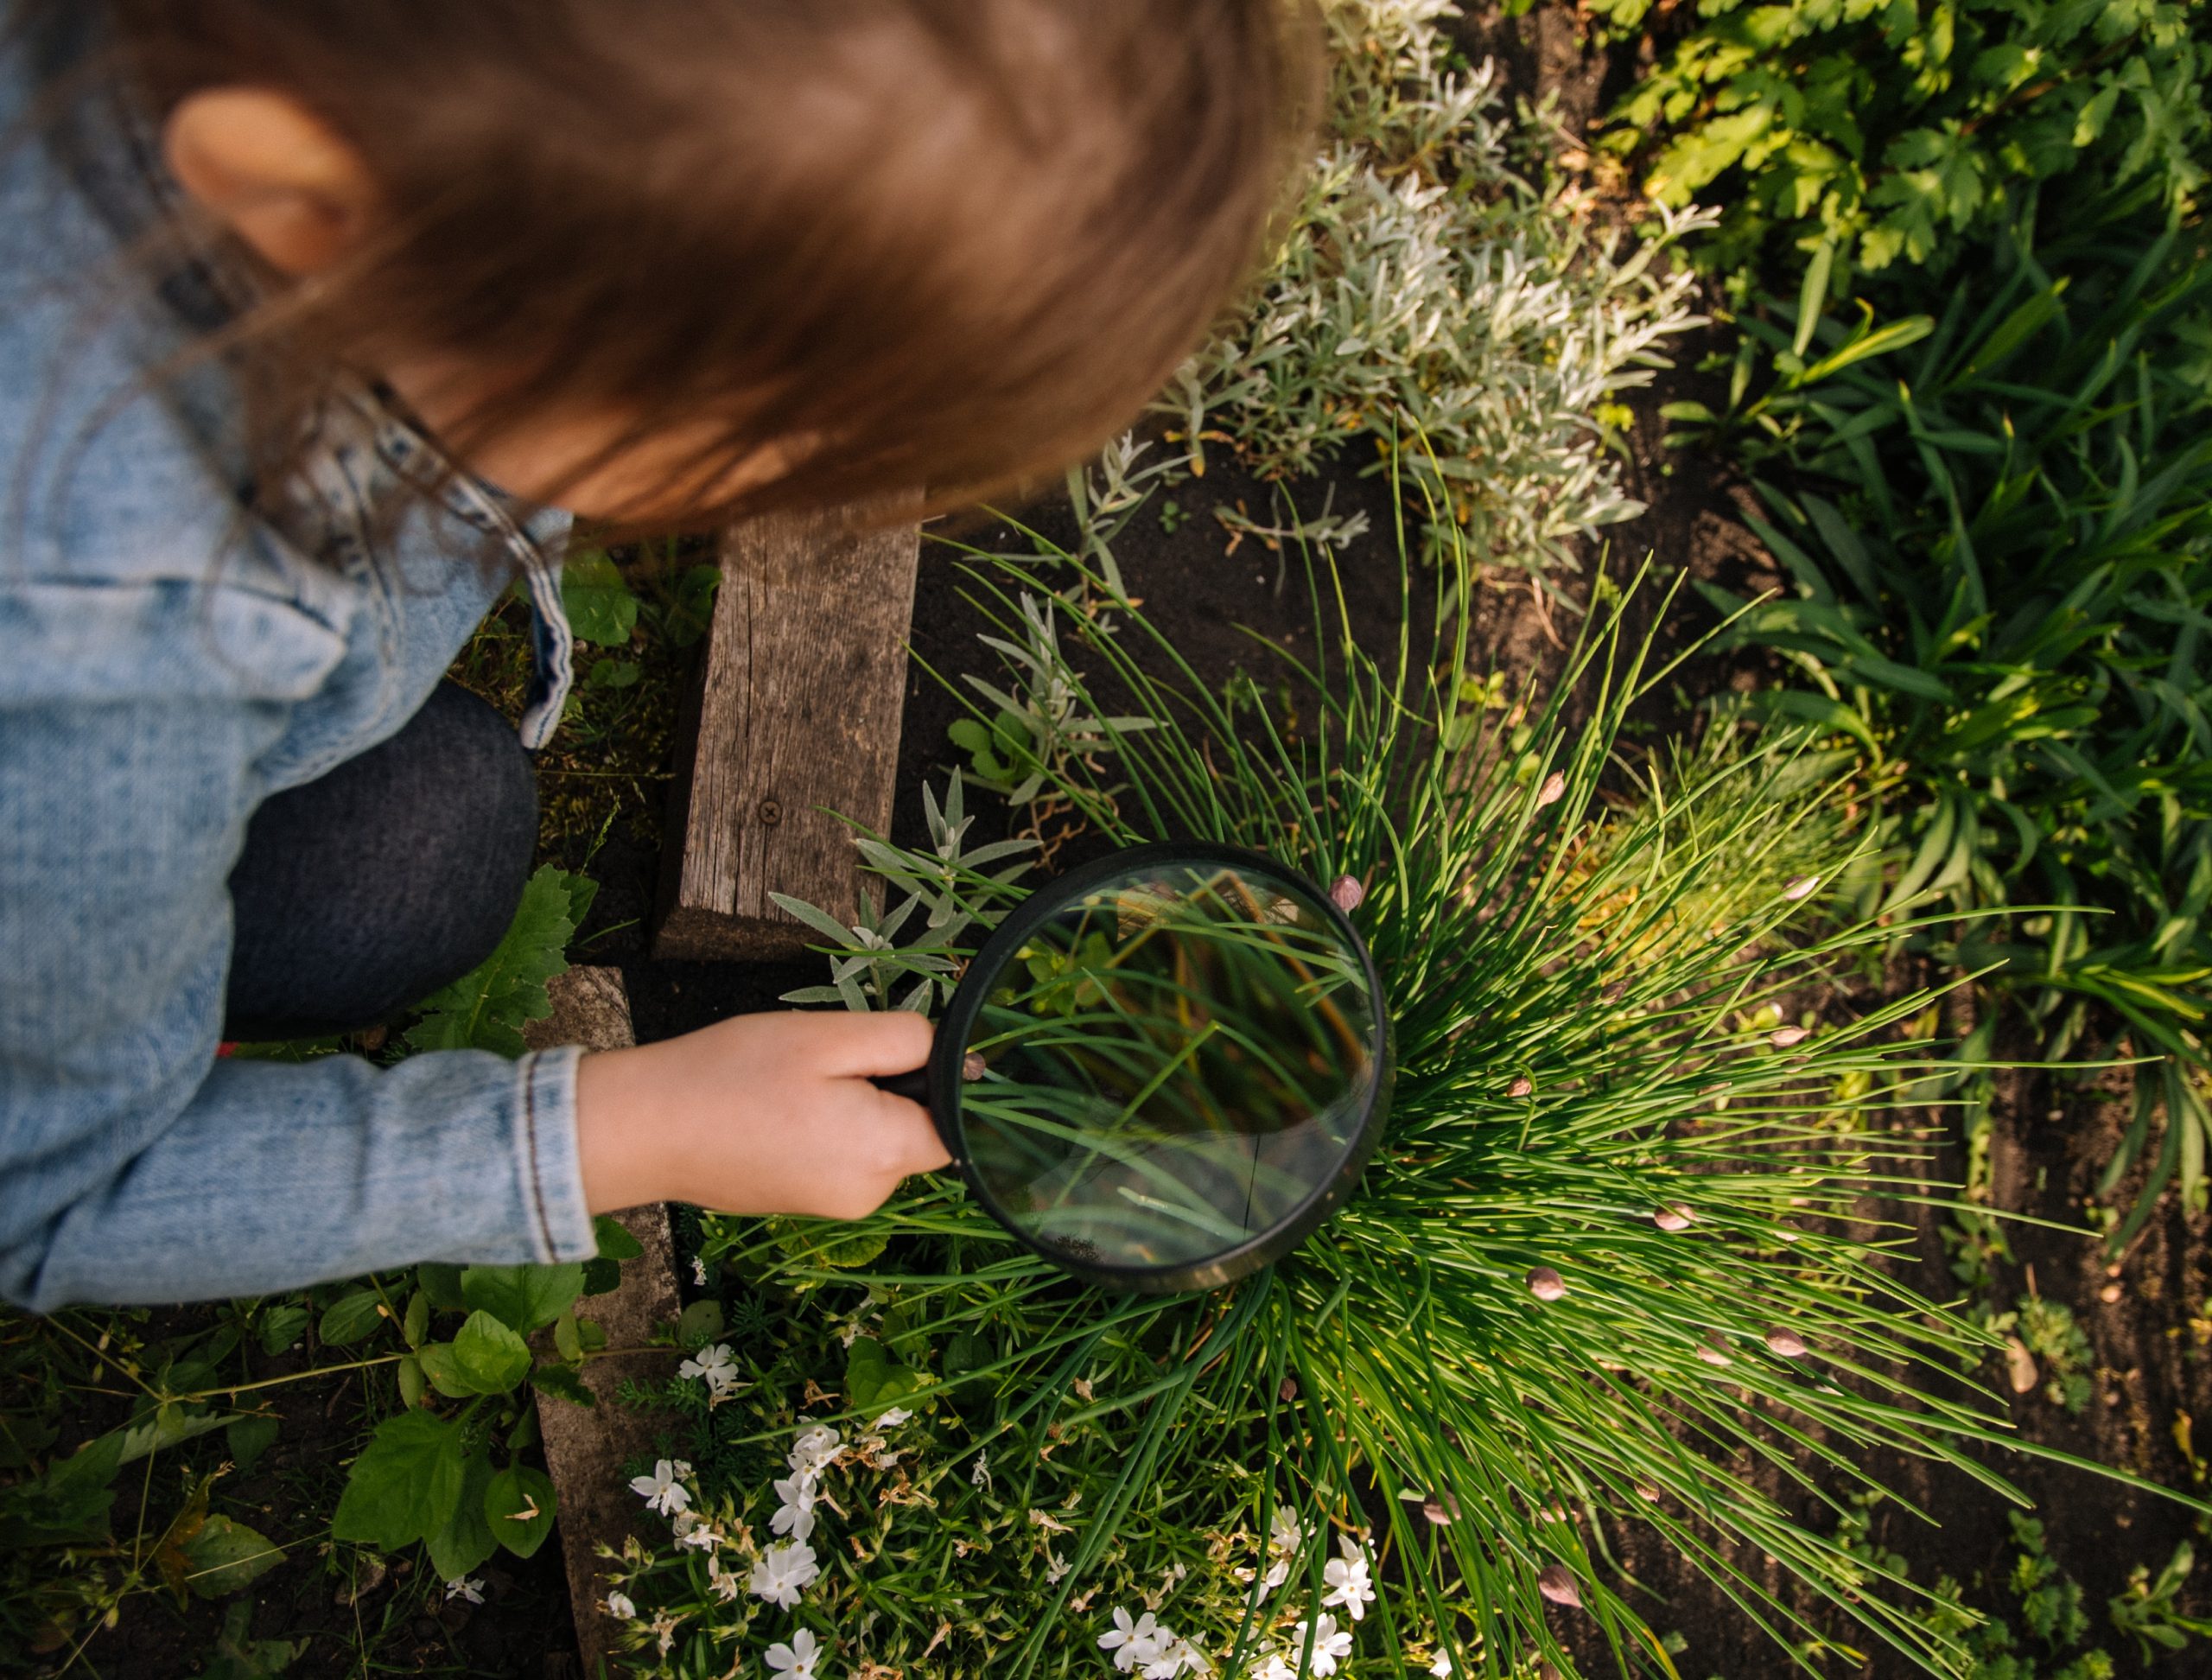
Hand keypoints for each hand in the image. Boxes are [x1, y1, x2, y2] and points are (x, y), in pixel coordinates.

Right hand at [573, 1010, 946, 1218]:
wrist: (644, 1129)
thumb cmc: (734, 1074)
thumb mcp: (828, 1036)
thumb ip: (906, 1041)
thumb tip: (961, 1058)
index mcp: (885, 1153)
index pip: (959, 1123)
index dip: (941, 1079)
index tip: (892, 1049)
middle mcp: (869, 1194)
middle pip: (917, 1130)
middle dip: (887, 1086)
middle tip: (824, 1058)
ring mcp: (833, 1206)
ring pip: (876, 1140)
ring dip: (852, 1104)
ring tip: (790, 1082)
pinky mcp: (803, 1202)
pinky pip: (840, 1155)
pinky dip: (822, 1126)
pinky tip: (775, 1107)